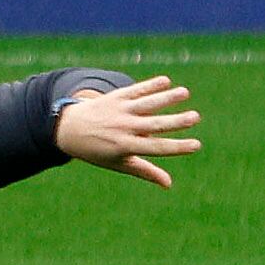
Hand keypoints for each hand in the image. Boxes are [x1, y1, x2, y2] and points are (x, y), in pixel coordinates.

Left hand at [54, 75, 202, 188]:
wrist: (68, 129)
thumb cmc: (98, 151)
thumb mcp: (118, 163)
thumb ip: (144, 171)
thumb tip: (168, 184)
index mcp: (125, 147)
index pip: (155, 148)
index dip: (176, 147)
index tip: (196, 145)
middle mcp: (123, 129)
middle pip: (154, 125)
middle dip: (175, 121)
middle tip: (196, 117)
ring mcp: (119, 111)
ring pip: (146, 104)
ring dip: (165, 97)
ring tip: (185, 92)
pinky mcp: (116, 97)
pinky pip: (135, 90)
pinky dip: (149, 85)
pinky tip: (166, 81)